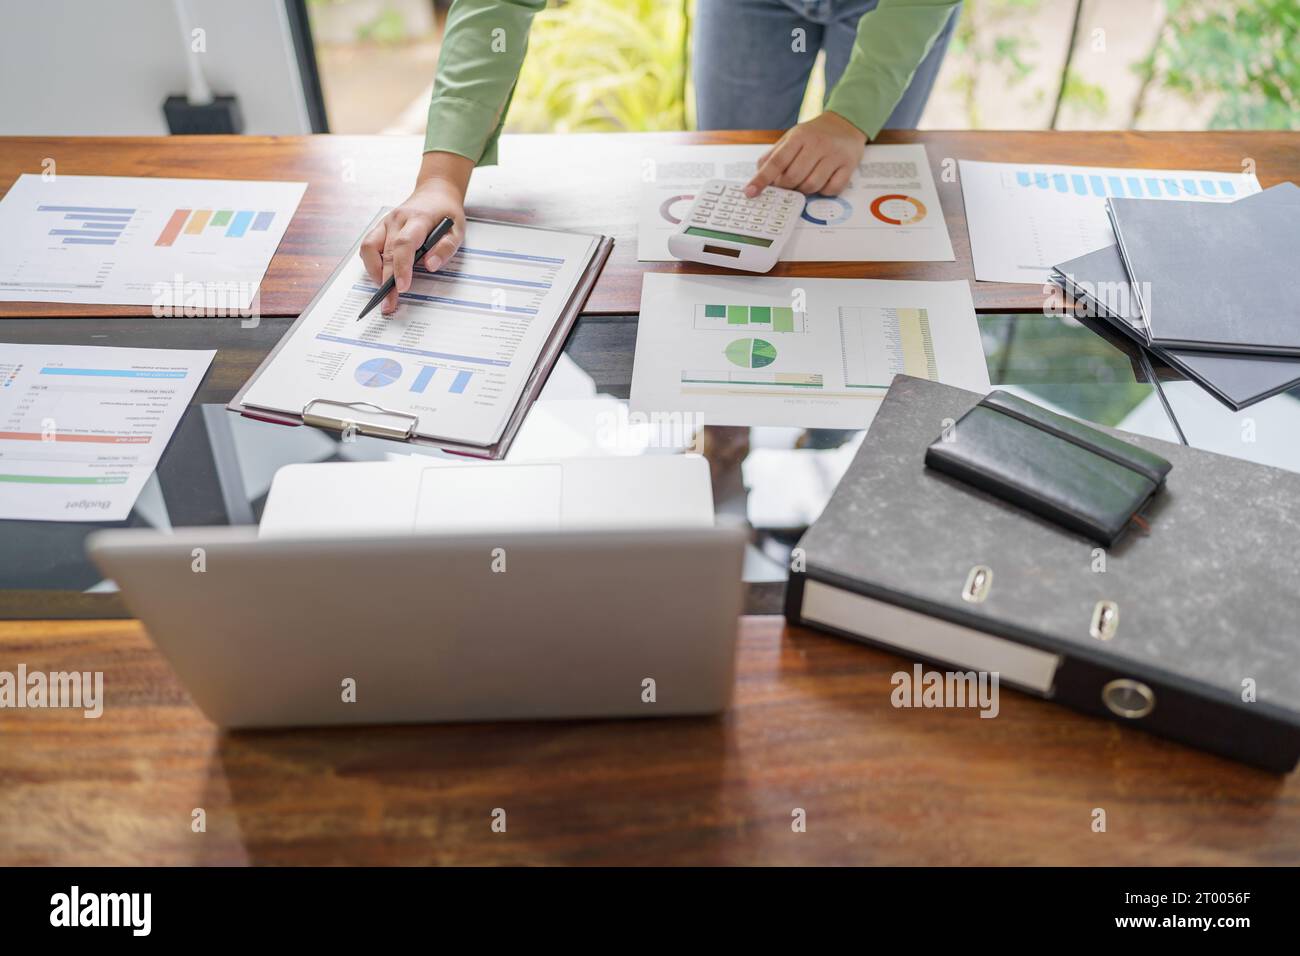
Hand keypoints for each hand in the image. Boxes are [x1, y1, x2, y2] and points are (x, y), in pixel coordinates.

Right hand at [360, 151, 472, 314]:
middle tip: (389, 304)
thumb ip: (445, 248)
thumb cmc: (446, 214)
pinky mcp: (380, 227)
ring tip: (384, 290)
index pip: (404, 245)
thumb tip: (430, 265)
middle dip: (386, 281)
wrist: (435, 193)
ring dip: (373, 272)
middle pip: (386, 253)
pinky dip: (371, 263)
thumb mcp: (457, 230)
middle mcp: (397, 219)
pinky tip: (380, 275)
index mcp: (418, 219)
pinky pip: (368, 246)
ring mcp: (385, 222)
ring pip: (369, 248)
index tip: (402, 288)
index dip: (401, 268)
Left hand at [744, 111, 866, 197]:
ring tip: (804, 181)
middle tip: (787, 184)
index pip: (776, 161)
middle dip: (786, 186)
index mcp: (800, 136)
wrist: (845, 123)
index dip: (761, 179)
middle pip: (793, 177)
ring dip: (804, 190)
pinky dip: (823, 191)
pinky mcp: (849, 165)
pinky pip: (831, 190)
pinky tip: (822, 181)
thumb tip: (758, 175)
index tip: (750, 192)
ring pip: (812, 186)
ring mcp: (834, 155)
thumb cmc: (814, 134)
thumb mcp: (792, 137)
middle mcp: (818, 144)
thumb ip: (774, 155)